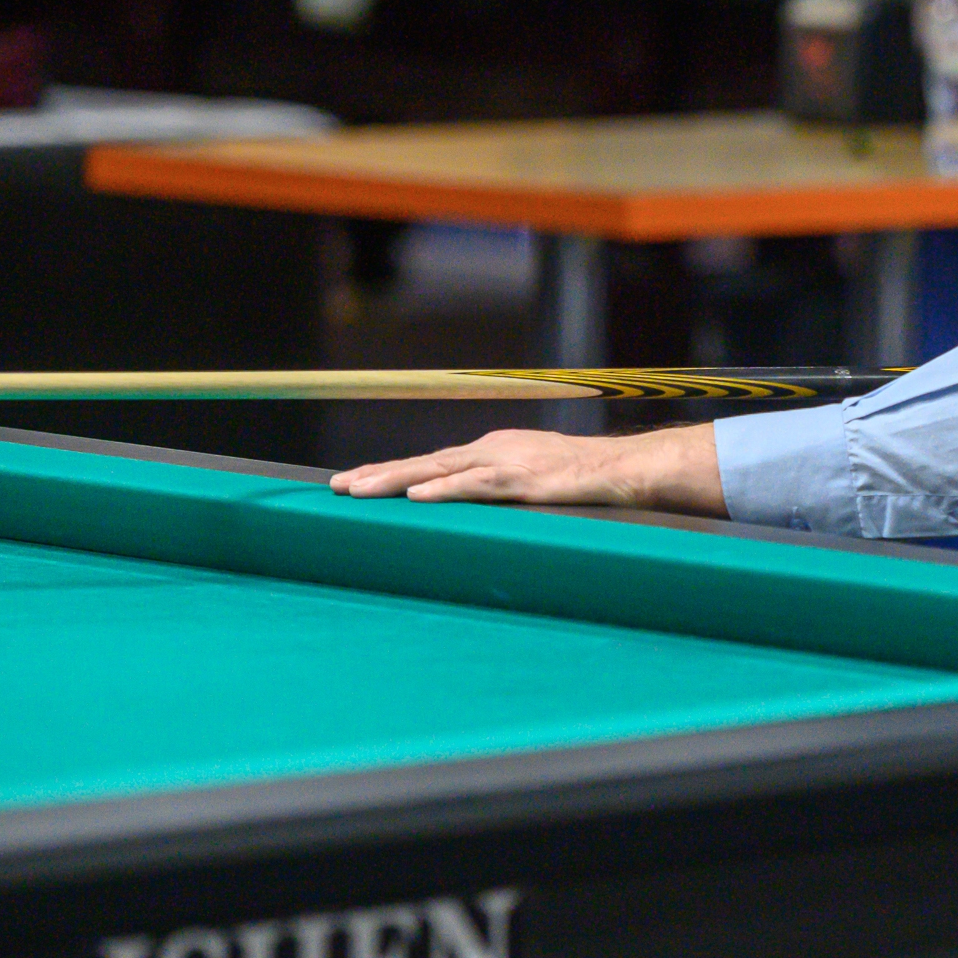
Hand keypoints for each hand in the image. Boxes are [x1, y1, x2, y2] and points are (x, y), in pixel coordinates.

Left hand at [330, 423, 726, 514]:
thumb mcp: (532, 479)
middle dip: (377, 475)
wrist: (621, 468)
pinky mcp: (519, 481)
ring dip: (394, 482)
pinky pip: (474, 487)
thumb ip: (501, 489)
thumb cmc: (582, 478)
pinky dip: (443, 492)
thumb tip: (473, 507)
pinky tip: (415, 499)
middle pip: (423, 464)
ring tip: (356, 491)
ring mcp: (503, 463)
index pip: (432, 463)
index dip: (392, 473)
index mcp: (491, 450)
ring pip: (437, 472)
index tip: (355, 482)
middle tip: (335, 488)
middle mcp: (489, 450)